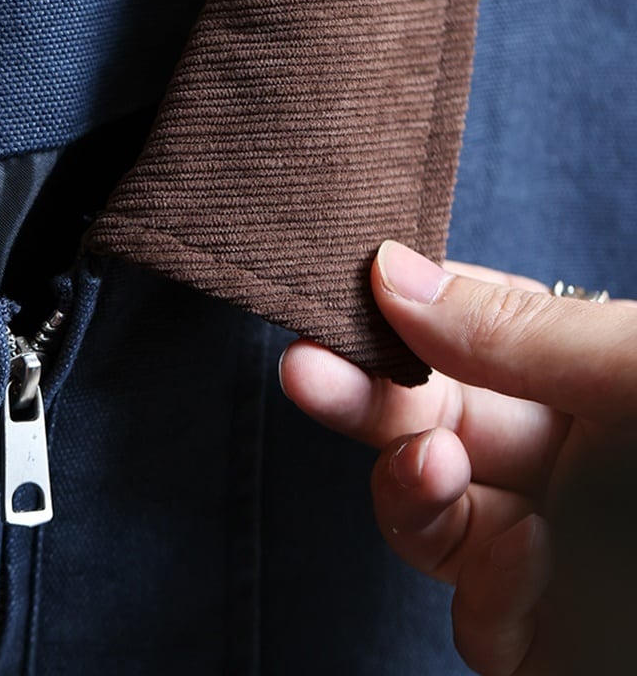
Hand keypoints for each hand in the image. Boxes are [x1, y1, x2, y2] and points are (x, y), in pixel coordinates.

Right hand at [279, 239, 636, 675]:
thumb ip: (527, 331)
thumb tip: (394, 269)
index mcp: (603, 378)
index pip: (475, 325)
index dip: (409, 308)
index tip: (349, 292)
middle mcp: (573, 460)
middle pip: (432, 413)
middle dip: (366, 389)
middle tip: (305, 368)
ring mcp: (560, 554)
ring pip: (431, 508)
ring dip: (404, 479)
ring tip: (424, 464)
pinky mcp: (549, 642)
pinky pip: (470, 605)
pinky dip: (461, 569)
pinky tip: (495, 542)